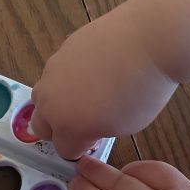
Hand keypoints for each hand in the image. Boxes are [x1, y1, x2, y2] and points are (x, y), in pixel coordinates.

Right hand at [30, 8, 178, 158]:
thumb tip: (90, 125)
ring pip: (43, 95)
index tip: (94, 141)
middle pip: (40, 126)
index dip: (80, 149)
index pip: (63, 150)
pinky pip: (58, 70)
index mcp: (67, 126)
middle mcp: (51, 100)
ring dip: (58, 101)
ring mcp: (52, 71)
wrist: (148, 39)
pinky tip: (97, 68)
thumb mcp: (125, 126)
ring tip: (87, 93)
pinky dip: (70, 75)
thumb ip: (98, 131)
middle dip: (58, 129)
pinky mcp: (61, 48)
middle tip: (83, 122)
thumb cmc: (142, 90)